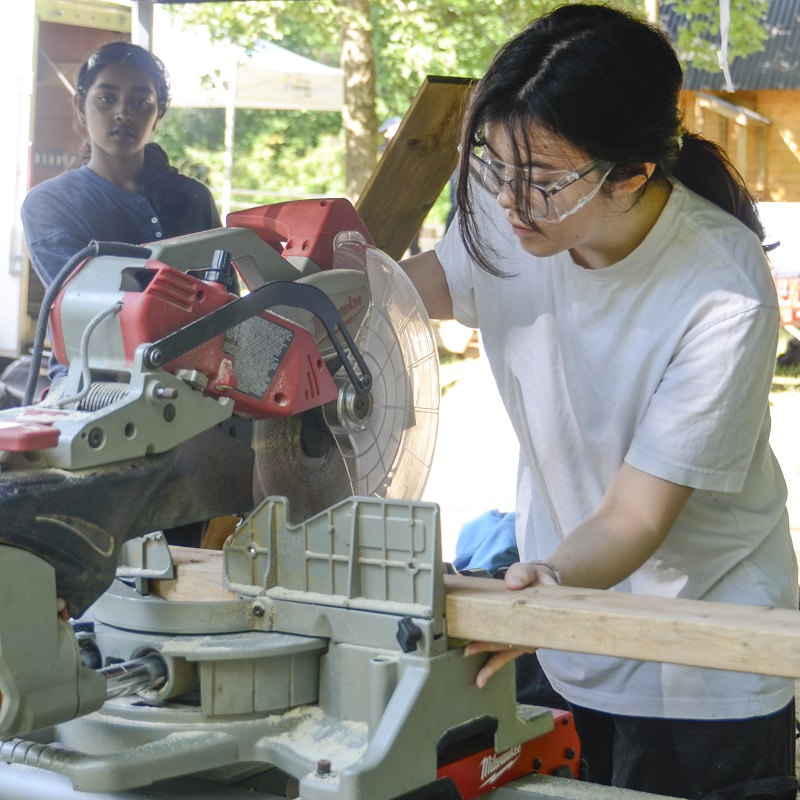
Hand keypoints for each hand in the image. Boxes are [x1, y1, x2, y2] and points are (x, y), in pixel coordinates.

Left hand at [462, 561, 554, 687]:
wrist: (545, 584)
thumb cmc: (536, 580)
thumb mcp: (531, 572)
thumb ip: (522, 574)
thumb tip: (512, 584)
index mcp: (537, 617)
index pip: (519, 630)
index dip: (502, 637)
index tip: (485, 640)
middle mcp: (532, 634)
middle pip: (509, 644)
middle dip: (488, 649)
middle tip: (467, 652)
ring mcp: (526, 639)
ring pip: (508, 654)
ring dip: (493, 665)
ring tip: (479, 680)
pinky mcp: (519, 641)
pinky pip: (506, 653)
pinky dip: (495, 662)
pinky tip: (482, 673)